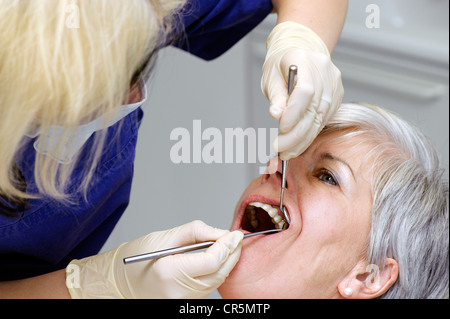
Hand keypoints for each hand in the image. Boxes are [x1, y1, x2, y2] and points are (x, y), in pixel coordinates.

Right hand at [66, 220, 242, 297]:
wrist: (119, 282)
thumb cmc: (136, 258)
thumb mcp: (164, 237)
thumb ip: (195, 232)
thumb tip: (220, 232)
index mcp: (170, 273)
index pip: (211, 260)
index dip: (227, 245)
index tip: (235, 233)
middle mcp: (179, 292)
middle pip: (219, 272)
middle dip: (232, 253)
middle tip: (237, 236)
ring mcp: (184, 301)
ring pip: (218, 280)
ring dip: (228, 261)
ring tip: (230, 244)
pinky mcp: (187, 303)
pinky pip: (210, 286)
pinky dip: (219, 270)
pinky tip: (219, 257)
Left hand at [262, 22, 343, 159]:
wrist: (300, 52)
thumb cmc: (281, 65)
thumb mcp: (271, 78)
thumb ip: (276, 97)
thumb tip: (277, 115)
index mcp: (304, 60)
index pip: (305, 91)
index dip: (294, 113)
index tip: (281, 129)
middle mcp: (324, 71)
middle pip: (313, 109)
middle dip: (296, 134)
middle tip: (281, 150)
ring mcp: (334, 84)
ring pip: (320, 118)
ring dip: (303, 139)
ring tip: (288, 152)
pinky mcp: (337, 96)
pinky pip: (324, 119)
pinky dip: (310, 134)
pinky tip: (298, 144)